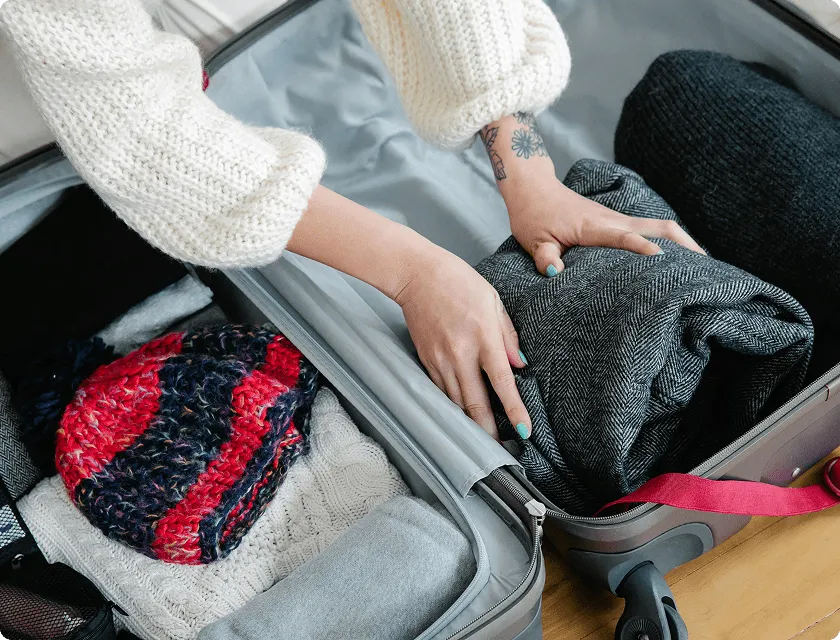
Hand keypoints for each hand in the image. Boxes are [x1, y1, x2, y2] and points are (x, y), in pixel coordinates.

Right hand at [288, 187, 527, 438]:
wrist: (417, 275)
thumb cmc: (459, 282)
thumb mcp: (493, 301)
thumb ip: (508, 335)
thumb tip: (520, 364)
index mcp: (483, 337)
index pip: (502, 383)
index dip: (514, 411)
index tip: (524, 432)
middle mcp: (460, 354)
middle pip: (475, 403)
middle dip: (488, 431)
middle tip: (499, 451)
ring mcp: (440, 360)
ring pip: (456, 402)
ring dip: (470, 423)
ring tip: (483, 439)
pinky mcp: (426, 360)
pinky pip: (442, 390)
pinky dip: (453, 405)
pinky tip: (462, 415)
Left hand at [504, 172, 704, 274]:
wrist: (533, 187)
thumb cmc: (533, 215)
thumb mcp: (533, 240)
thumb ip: (545, 257)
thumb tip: (554, 273)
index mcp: (593, 226)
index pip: (624, 237)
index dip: (643, 248)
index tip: (663, 260)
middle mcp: (612, 219)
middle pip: (657, 227)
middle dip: (682, 244)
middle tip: (706, 266)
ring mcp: (616, 217)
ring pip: (658, 226)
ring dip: (681, 241)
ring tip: (703, 264)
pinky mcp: (615, 220)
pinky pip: (648, 228)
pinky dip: (667, 239)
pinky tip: (677, 256)